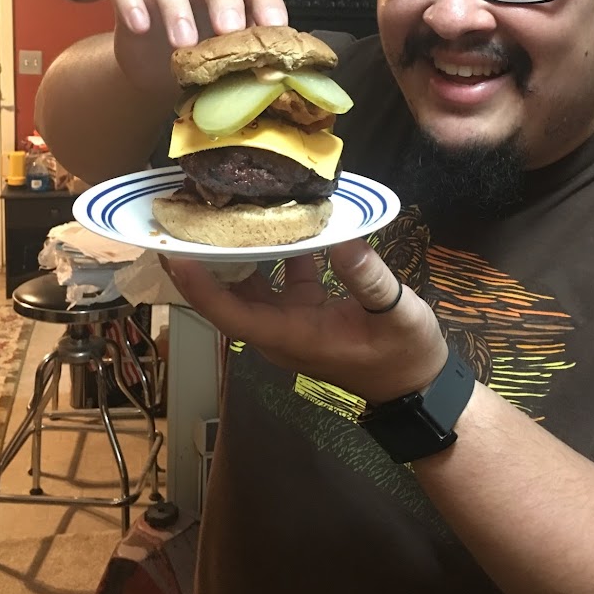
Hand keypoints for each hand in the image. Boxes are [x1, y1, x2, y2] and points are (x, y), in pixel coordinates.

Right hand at [108, 0, 287, 95]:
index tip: (273, 26)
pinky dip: (131, 2)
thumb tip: (276, 79)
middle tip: (227, 30)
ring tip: (182, 44)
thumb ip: (248, 62)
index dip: (267, 0)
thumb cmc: (201, 64)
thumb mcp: (227, 66)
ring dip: (177, 7)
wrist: (156, 75)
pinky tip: (139, 26)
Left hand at [161, 239, 447, 404]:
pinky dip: (273, 250)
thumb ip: (367, 278)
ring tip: (222, 208)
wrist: (417, 385)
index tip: (176, 254)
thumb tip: (342, 237)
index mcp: (293, 336)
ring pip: (250, 285)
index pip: (231, 314)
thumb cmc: (405, 354)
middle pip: (228, 296)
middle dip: (205, 260)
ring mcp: (290, 320)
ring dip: (236, 252)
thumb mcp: (395, 314)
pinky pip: (277, 278)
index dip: (200, 287)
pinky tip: (278, 216)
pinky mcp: (304, 310)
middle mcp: (280, 330)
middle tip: (189, 215)